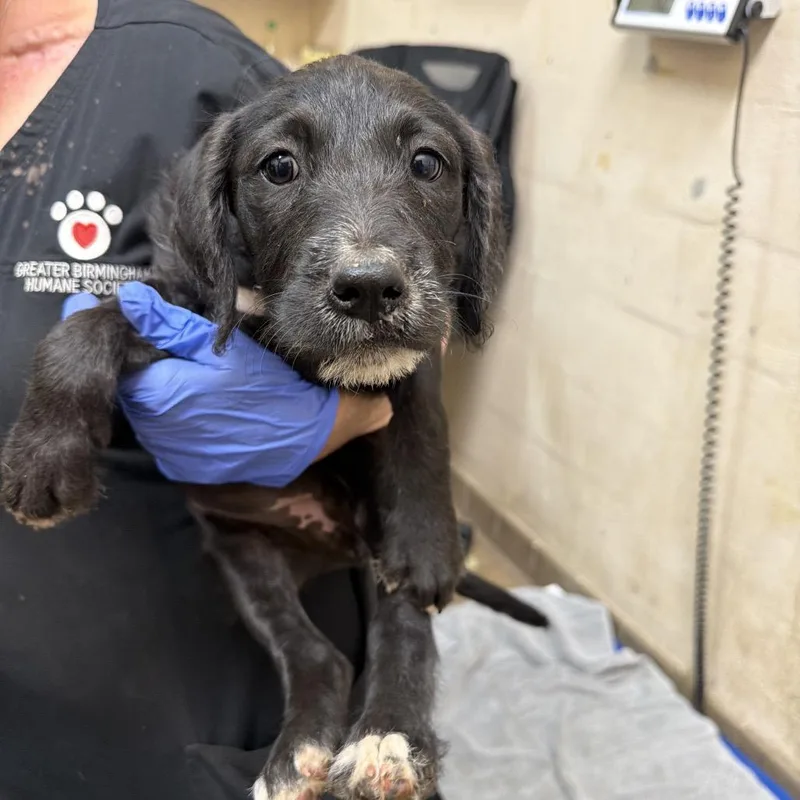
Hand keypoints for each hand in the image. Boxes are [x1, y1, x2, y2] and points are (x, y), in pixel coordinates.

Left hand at [61, 285, 392, 486]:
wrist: (304, 435)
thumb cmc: (267, 384)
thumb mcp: (223, 346)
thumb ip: (169, 324)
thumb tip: (127, 299)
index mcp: (160, 394)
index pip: (115, 367)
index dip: (119, 344)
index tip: (122, 325)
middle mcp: (156, 431)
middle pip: (128, 394)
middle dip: (140, 371)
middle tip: (166, 350)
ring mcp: (170, 455)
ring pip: (144, 418)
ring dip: (155, 397)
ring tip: (186, 380)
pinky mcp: (184, 470)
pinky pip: (162, 439)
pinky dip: (170, 422)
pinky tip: (196, 409)